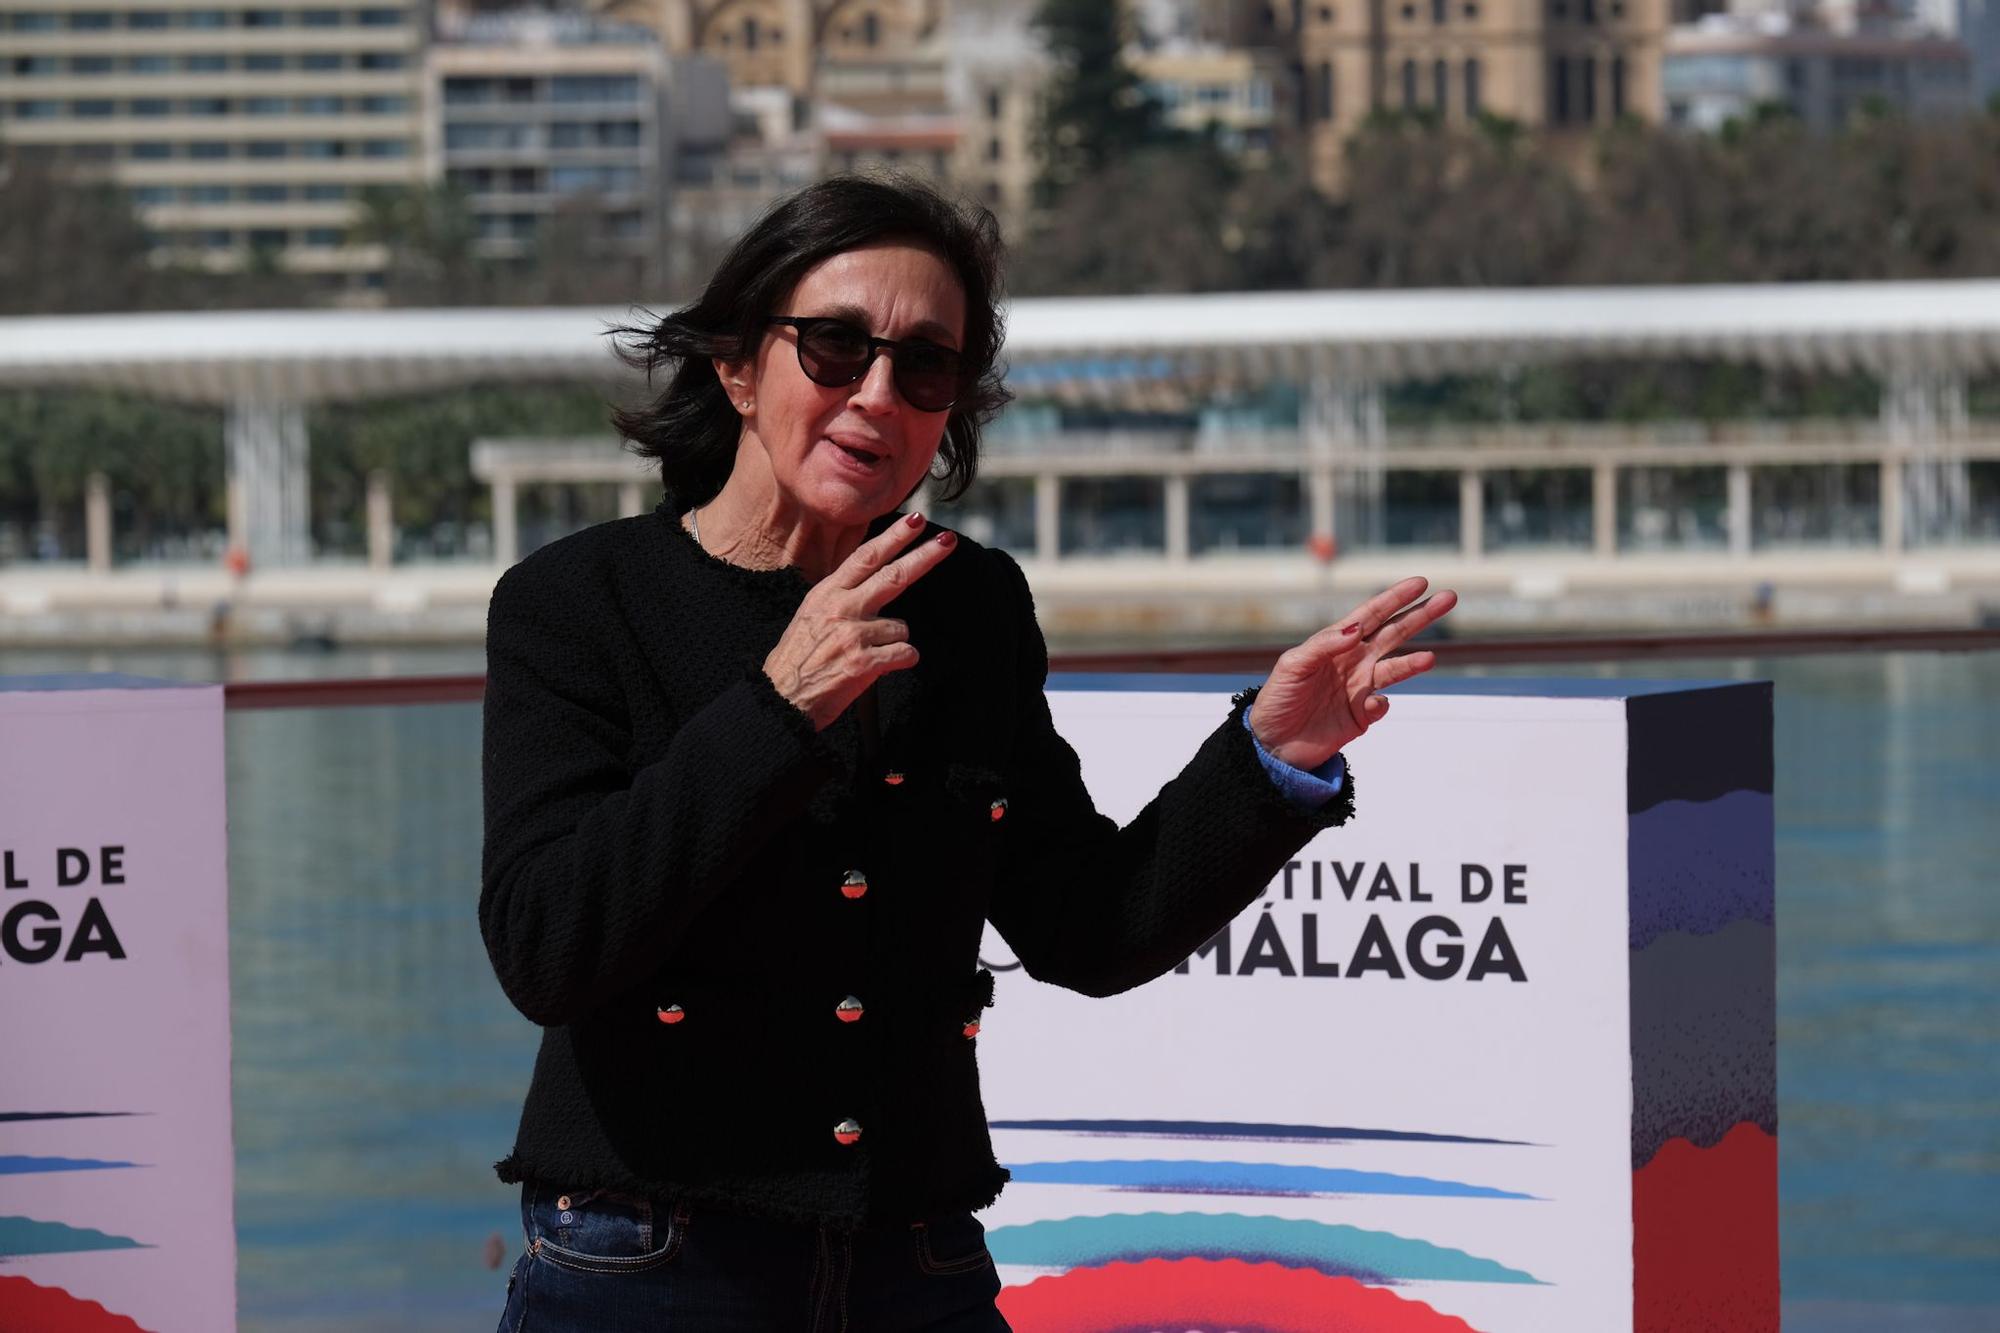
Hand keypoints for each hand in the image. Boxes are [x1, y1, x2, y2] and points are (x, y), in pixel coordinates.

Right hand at [764, 512, 955, 730]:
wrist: (779, 700)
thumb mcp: (810, 616)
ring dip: (894, 642)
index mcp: (826, 594)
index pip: (865, 557)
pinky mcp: (863, 662)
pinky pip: (904, 654)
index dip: (893, 537)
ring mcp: (852, 634)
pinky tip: (880, 668)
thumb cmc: (797, 661)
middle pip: (892, 575)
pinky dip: (901, 661)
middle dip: (924, 555)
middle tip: (947, 540)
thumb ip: (841, 598)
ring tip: (868, 656)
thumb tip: (872, 582)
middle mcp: (840, 608)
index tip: (915, 521)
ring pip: (900, 627)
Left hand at [1248, 576, 1457, 768]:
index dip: (1395, 598)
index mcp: (1336, 643)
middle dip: (1421, 616)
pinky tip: (1371, 704)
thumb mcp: (1293, 666)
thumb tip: (1357, 628)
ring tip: (1429, 658)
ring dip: (1413, 663)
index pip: (1371, 614)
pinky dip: (1380, 705)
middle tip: (1449, 598)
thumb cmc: (1277, 698)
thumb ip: (1324, 645)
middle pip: (1394, 633)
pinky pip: (1380, 707)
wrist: (1272, 744)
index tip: (1420, 583)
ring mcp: (1360, 688)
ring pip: (1396, 669)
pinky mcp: (1362, 716)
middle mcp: (1354, 661)